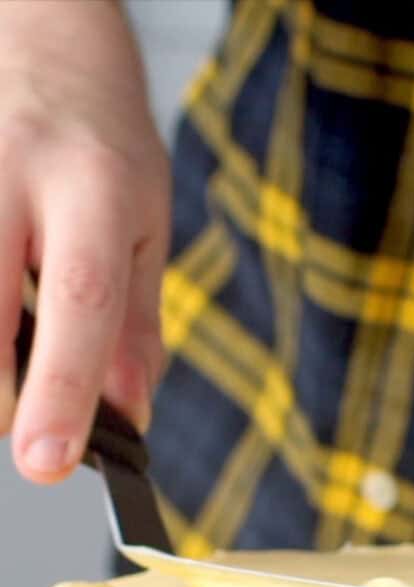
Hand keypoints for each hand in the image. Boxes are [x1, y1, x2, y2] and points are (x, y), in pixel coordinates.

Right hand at [0, 0, 169, 482]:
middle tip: (31, 411)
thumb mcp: (144, 223)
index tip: (47, 462)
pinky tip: (1, 304)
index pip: (79, 301)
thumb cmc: (98, 135)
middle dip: (4, 397)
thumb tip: (129, 414)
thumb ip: (136, 324)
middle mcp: (8, 175)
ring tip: (13, 338)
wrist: (35, 32)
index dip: (62, 390)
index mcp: (93, 188)